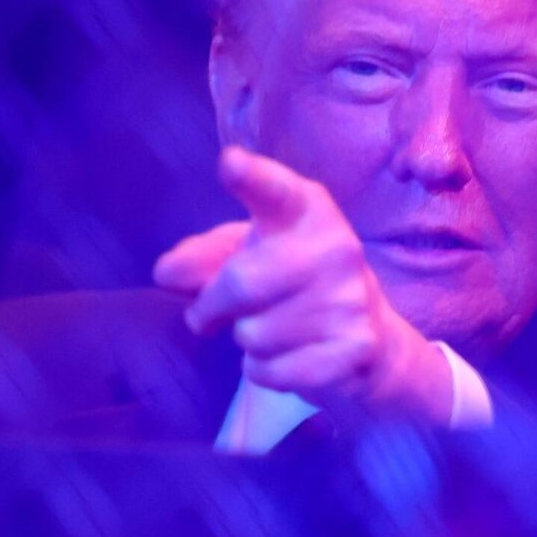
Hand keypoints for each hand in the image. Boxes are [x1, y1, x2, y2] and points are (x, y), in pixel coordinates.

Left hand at [153, 145, 453, 425]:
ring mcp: (351, 298)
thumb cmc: (290, 283)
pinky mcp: (356, 346)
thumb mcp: (245, 255)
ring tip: (276, 329)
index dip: (252, 177)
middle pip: (241, 283)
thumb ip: (202, 257)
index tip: (231, 164)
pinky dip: (265, 372)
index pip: (275, 192)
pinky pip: (271, 371)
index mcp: (305, 211)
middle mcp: (337, 246)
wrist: (368, 336)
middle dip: (212, 307)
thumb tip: (168, 273)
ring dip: (248, 341)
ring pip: (253, 335)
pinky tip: (290, 356)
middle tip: (211, 314)